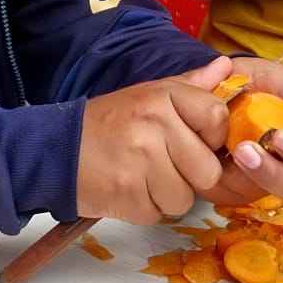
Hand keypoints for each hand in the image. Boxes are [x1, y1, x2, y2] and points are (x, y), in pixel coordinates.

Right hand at [76, 58, 230, 224]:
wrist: (56, 150)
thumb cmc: (109, 124)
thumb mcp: (149, 94)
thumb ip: (191, 84)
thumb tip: (227, 67)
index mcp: (163, 96)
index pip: (217, 118)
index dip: (211, 138)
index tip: (193, 140)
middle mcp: (154, 125)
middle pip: (207, 171)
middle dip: (189, 175)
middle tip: (161, 163)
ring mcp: (141, 162)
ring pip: (184, 199)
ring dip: (166, 195)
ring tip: (141, 175)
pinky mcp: (127, 197)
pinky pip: (158, 214)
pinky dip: (144, 208)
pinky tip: (127, 188)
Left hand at [200, 57, 282, 208]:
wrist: (209, 91)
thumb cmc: (246, 83)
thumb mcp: (265, 73)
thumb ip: (282, 86)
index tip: (282, 136)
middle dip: (275, 172)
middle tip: (248, 150)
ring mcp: (259, 178)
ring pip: (263, 193)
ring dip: (249, 177)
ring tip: (233, 153)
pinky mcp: (231, 187)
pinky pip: (231, 192)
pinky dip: (222, 178)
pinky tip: (212, 157)